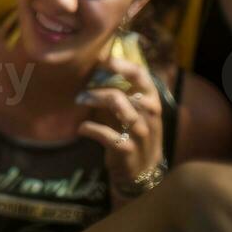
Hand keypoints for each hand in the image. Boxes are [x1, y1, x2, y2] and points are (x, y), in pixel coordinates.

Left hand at [76, 56, 164, 196]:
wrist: (142, 171)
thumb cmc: (131, 132)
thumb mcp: (130, 109)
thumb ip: (118, 89)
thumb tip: (93, 65)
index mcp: (151, 99)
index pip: (142, 74)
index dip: (121, 64)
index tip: (100, 60)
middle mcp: (150, 114)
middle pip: (127, 92)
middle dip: (101, 87)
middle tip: (82, 89)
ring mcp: (141, 133)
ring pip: (121, 110)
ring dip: (95, 101)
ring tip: (79, 101)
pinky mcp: (128, 150)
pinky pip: (108, 135)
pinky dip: (91, 129)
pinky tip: (81, 128)